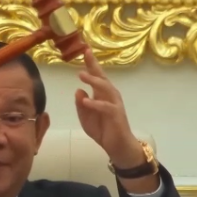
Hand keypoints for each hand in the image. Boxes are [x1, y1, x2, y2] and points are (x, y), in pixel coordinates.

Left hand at [73, 50, 141, 165]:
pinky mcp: (116, 115)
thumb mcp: (86, 118)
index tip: (85, 50)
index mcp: (102, 95)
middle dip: (94, 65)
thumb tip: (78, 90)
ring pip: (105, 88)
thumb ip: (81, 105)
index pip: (96, 76)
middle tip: (86, 53)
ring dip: (94, 81)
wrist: (118, 147)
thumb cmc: (103, 131)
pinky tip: (86, 101)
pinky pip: (106, 107)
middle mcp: (110, 96)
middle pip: (102, 77)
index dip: (91, 64)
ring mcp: (114, 104)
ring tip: (81, 75)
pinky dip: (96, 103)